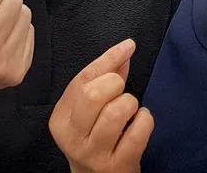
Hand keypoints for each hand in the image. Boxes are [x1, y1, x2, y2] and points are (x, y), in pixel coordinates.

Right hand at [49, 40, 153, 172]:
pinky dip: (145, 121)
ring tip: (130, 110)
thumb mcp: (90, 112)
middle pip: (93, 94)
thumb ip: (104, 80)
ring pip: (116, 112)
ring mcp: (93, 154)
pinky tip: (140, 122)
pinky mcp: (116, 166)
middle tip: (121, 91)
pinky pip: (137, 133)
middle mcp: (73, 137)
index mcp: (60, 119)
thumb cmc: (95, 138)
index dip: (108, 59)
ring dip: (131, 103)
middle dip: (115, 83)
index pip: (81, 80)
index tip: (128, 46)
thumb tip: (124, 51)